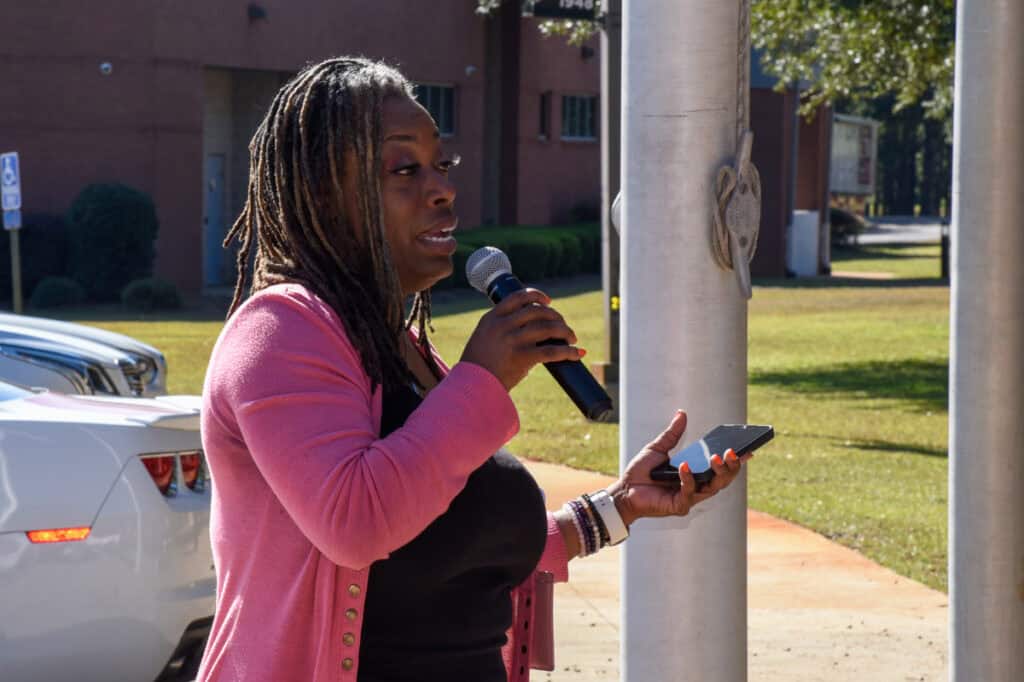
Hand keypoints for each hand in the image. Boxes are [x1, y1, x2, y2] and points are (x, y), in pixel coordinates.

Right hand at [460, 288, 582, 390]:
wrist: (472, 388)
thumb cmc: (479, 367)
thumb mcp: (484, 339)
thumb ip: (502, 330)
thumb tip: (532, 331)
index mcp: (492, 318)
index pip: (518, 297)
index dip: (536, 296)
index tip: (548, 302)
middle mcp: (502, 326)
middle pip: (538, 311)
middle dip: (556, 317)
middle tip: (563, 326)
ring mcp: (512, 341)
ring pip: (548, 328)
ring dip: (565, 331)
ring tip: (572, 338)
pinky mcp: (522, 358)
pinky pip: (551, 351)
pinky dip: (568, 351)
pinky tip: (577, 353)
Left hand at [606, 410, 749, 525]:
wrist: (624, 489)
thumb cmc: (641, 472)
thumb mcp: (658, 448)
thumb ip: (672, 434)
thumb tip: (682, 414)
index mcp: (695, 474)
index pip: (720, 468)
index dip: (735, 461)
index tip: (748, 449)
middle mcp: (696, 488)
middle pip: (723, 479)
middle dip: (731, 466)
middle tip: (733, 452)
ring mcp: (689, 498)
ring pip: (713, 488)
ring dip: (717, 472)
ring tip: (717, 456)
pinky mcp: (679, 506)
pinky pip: (689, 492)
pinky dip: (689, 478)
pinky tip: (685, 466)